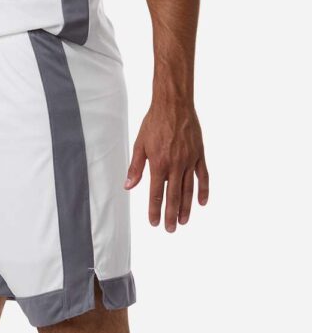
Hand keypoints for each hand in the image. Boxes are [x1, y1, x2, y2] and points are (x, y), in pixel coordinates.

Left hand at [125, 102, 208, 231]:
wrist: (175, 103)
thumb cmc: (154, 122)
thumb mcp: (140, 144)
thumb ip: (135, 167)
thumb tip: (128, 186)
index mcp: (158, 163)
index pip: (155, 193)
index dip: (154, 210)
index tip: (154, 222)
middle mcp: (175, 164)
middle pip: (173, 196)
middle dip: (171, 214)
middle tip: (170, 229)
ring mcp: (189, 160)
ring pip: (188, 189)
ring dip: (186, 207)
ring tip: (183, 222)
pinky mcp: (199, 154)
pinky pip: (203, 176)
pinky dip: (203, 190)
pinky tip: (202, 203)